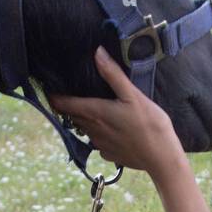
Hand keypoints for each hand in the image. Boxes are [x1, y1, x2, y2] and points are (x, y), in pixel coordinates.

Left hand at [46, 45, 181, 174]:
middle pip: (72, 115)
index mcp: (95, 112)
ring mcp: (99, 144)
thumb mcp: (133, 95)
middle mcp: (92, 130)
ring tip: (94, 108)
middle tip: (71, 92)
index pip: (62, 104)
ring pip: (84, 128)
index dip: (53, 95)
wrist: (162, 158)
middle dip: (68, 105)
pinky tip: (113, 128)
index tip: (49, 87)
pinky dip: (99, 133)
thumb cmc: (150, 124)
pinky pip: (97, 141)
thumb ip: (113, 75)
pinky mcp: (108, 154)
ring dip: (84, 119)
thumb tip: (97, 52)